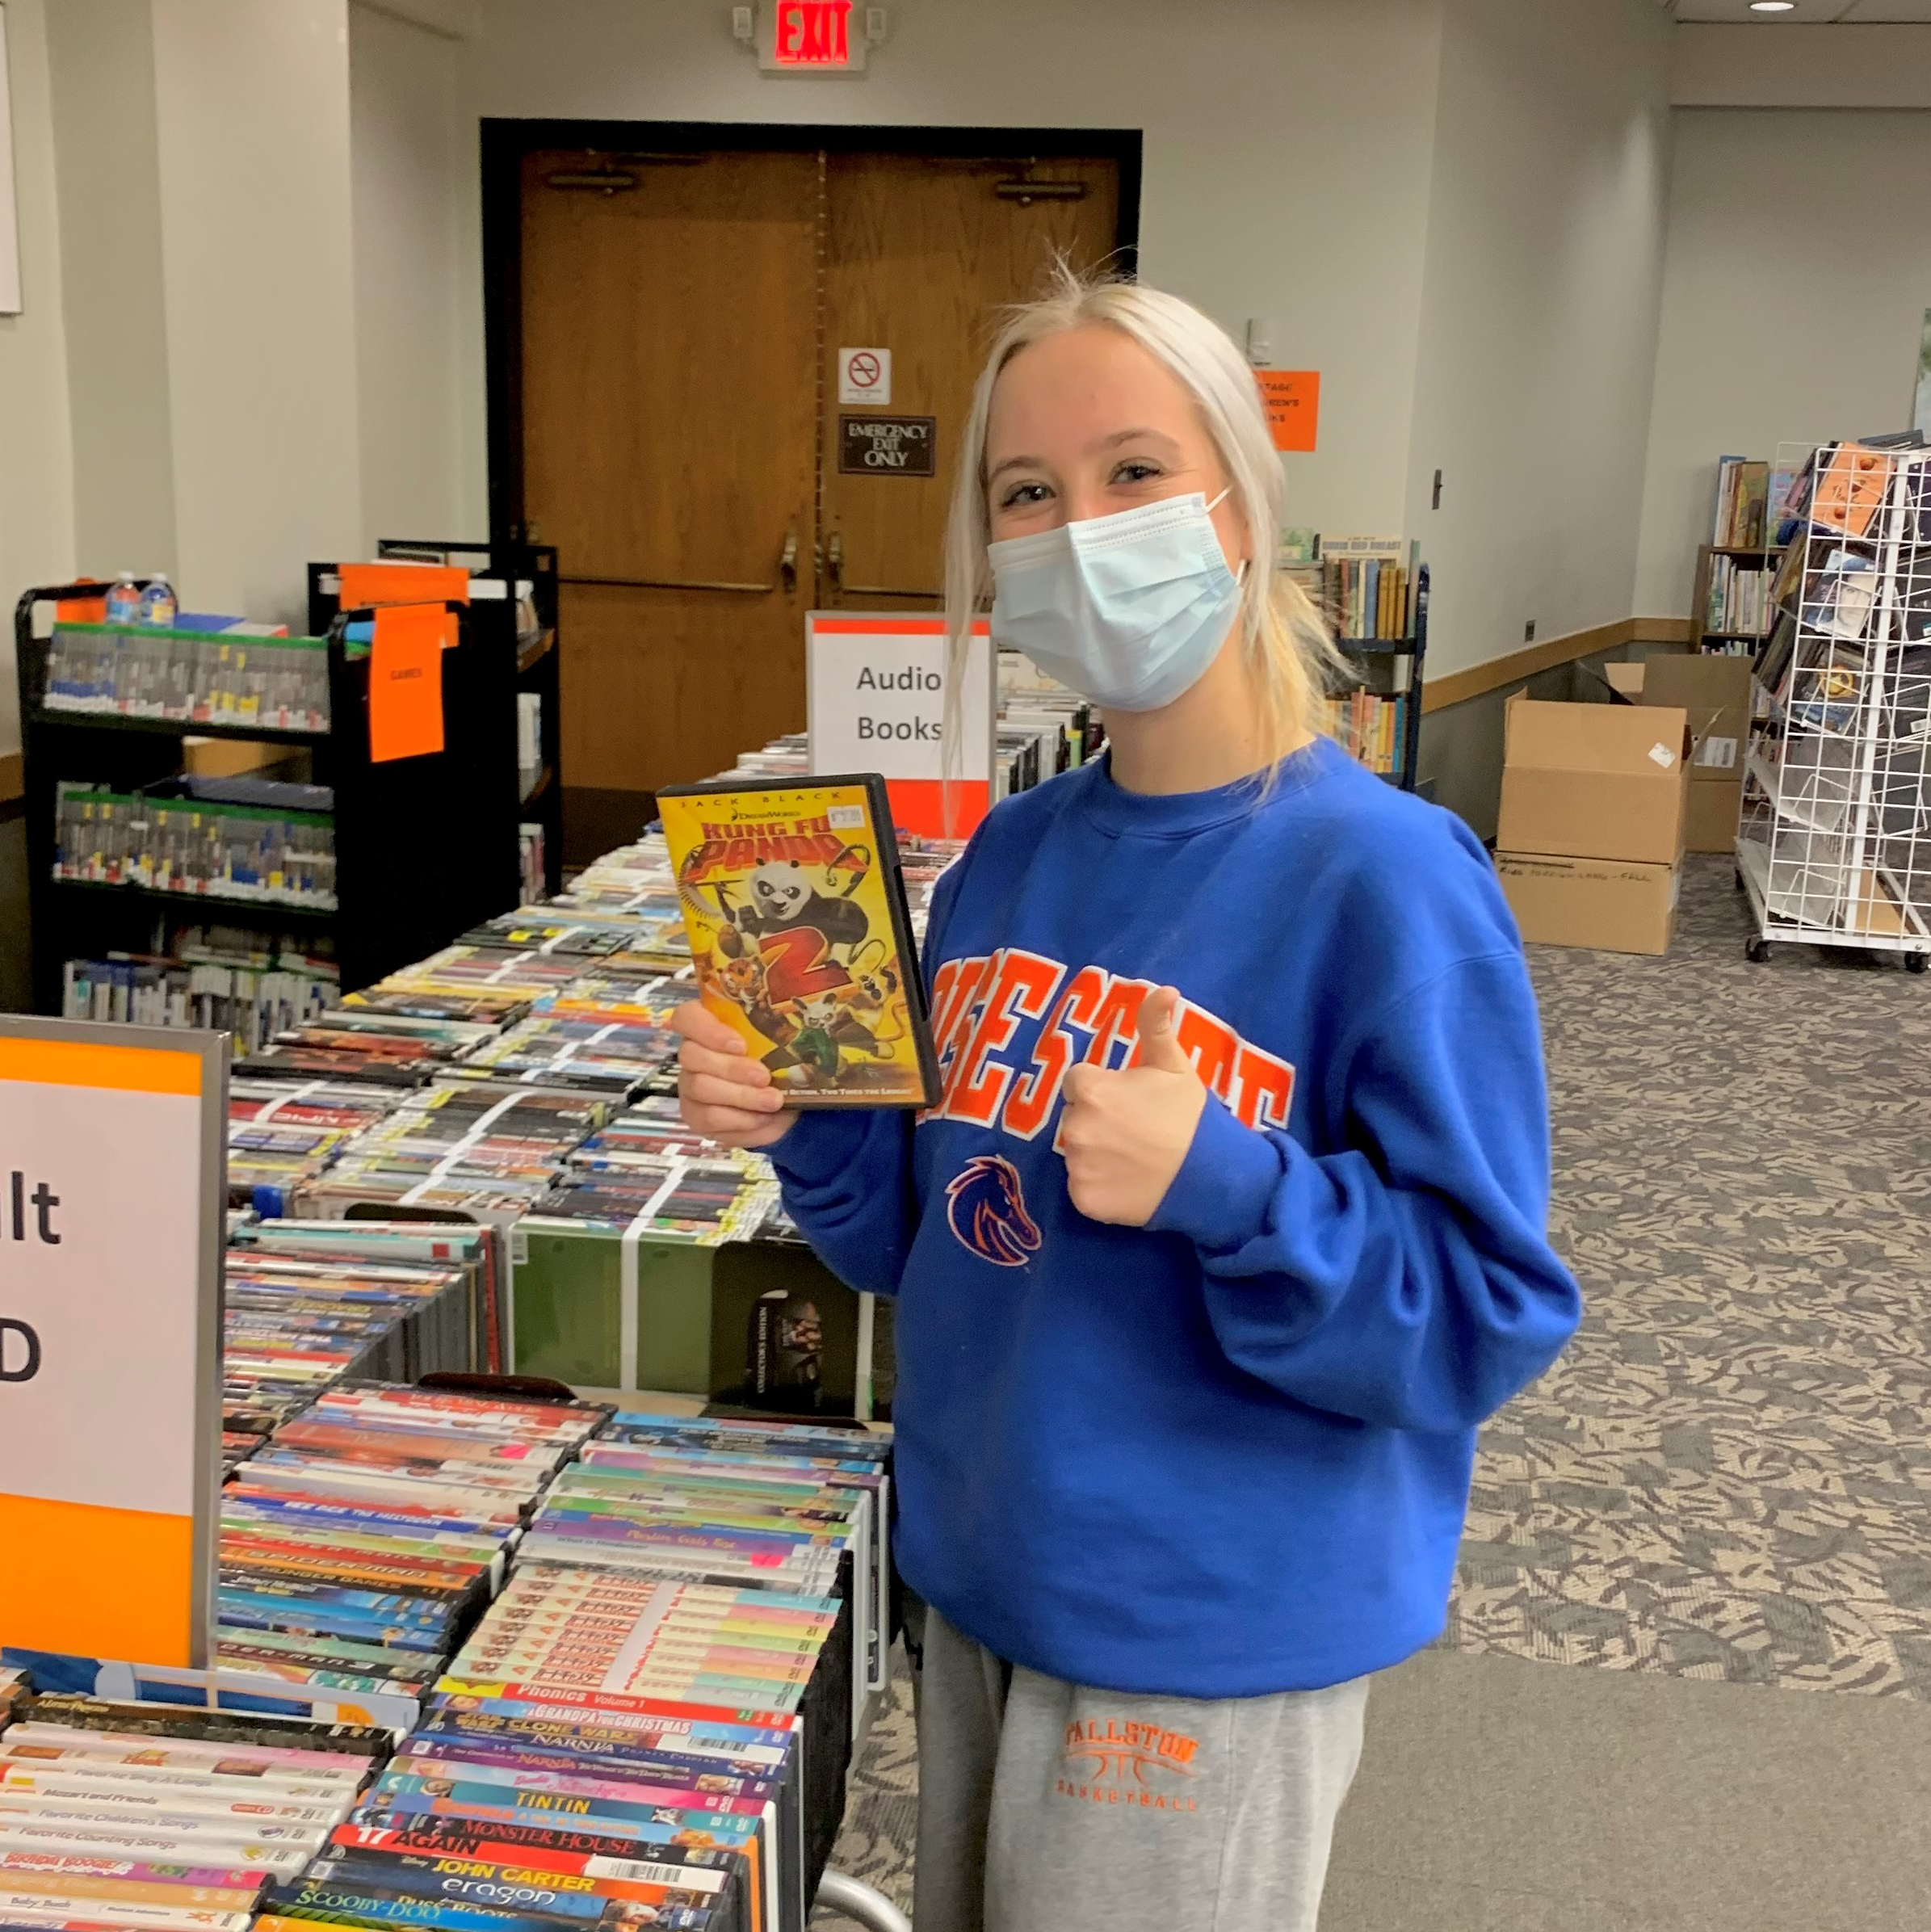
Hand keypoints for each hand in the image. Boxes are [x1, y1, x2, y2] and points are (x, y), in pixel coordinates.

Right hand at [673, 999, 796, 1150]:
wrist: (781, 1106)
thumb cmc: (775, 1065)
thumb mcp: (780, 1044)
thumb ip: (777, 1027)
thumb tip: (801, 1018)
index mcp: (707, 1026)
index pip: (687, 1016)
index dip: (707, 1029)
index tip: (740, 1044)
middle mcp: (692, 1053)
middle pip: (691, 1054)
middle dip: (732, 1067)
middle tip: (764, 1077)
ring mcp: (690, 1086)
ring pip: (701, 1087)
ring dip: (741, 1095)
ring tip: (772, 1100)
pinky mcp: (695, 1116)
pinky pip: (709, 1117)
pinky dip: (740, 1118)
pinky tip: (762, 1117)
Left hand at [1060, 986, 1206, 1226]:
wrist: (1212, 1175)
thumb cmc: (1190, 1115)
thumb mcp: (1174, 1064)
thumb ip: (1155, 1024)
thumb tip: (1163, 988)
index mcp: (1091, 1089)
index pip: (1078, 1082)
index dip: (1102, 1089)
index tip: (1128, 1101)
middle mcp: (1075, 1127)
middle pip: (1075, 1117)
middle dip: (1097, 1120)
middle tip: (1134, 1131)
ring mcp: (1077, 1166)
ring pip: (1077, 1153)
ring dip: (1096, 1154)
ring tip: (1133, 1158)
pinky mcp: (1084, 1200)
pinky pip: (1082, 1188)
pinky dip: (1098, 1187)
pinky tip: (1128, 1183)